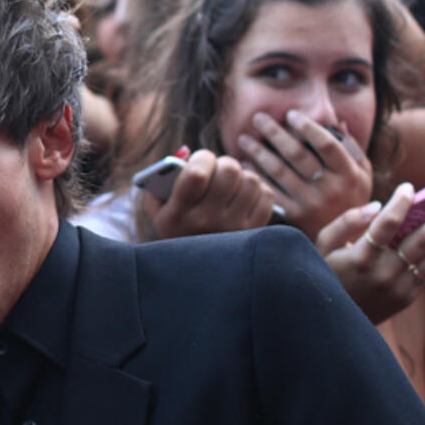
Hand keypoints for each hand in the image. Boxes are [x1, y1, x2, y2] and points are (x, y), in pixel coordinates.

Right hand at [144, 147, 275, 238]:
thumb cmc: (175, 228)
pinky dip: (257, 188)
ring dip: (242, 174)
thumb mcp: (158, 208)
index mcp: (178, 215)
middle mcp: (207, 223)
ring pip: (251, 180)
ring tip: (231, 182)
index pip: (197, 174)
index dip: (202, 157)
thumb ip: (163, 176)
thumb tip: (187, 151)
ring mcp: (233, 229)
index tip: (200, 160)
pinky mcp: (253, 233)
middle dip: (224, 162)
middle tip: (218, 169)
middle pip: (230, 171)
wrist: (195, 274)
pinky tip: (244, 194)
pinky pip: (266, 195)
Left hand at [235, 109, 372, 238]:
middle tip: (258, 118)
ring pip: (280, 171)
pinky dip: (256, 176)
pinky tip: (245, 165)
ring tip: (244, 139)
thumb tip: (336, 121)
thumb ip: (351, 148)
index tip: (290, 114)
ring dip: (258, 152)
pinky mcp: (295, 216)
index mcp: (348, 174)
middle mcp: (330, 188)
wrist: (344, 241)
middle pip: (297, 154)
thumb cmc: (351, 199)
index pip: (326, 143)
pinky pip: (271, 192)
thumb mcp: (362, 175)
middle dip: (275, 133)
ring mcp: (311, 203)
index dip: (307, 126)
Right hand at [318, 182, 424, 323]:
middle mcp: (384, 274)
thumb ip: (346, 223)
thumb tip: (378, 207)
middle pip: (420, 239)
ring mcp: (398, 288)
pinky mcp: (407, 298)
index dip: (400, 203)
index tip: (409, 188)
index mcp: (361, 258)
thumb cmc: (324, 275)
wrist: (331, 323)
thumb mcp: (321, 247)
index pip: (387, 223)